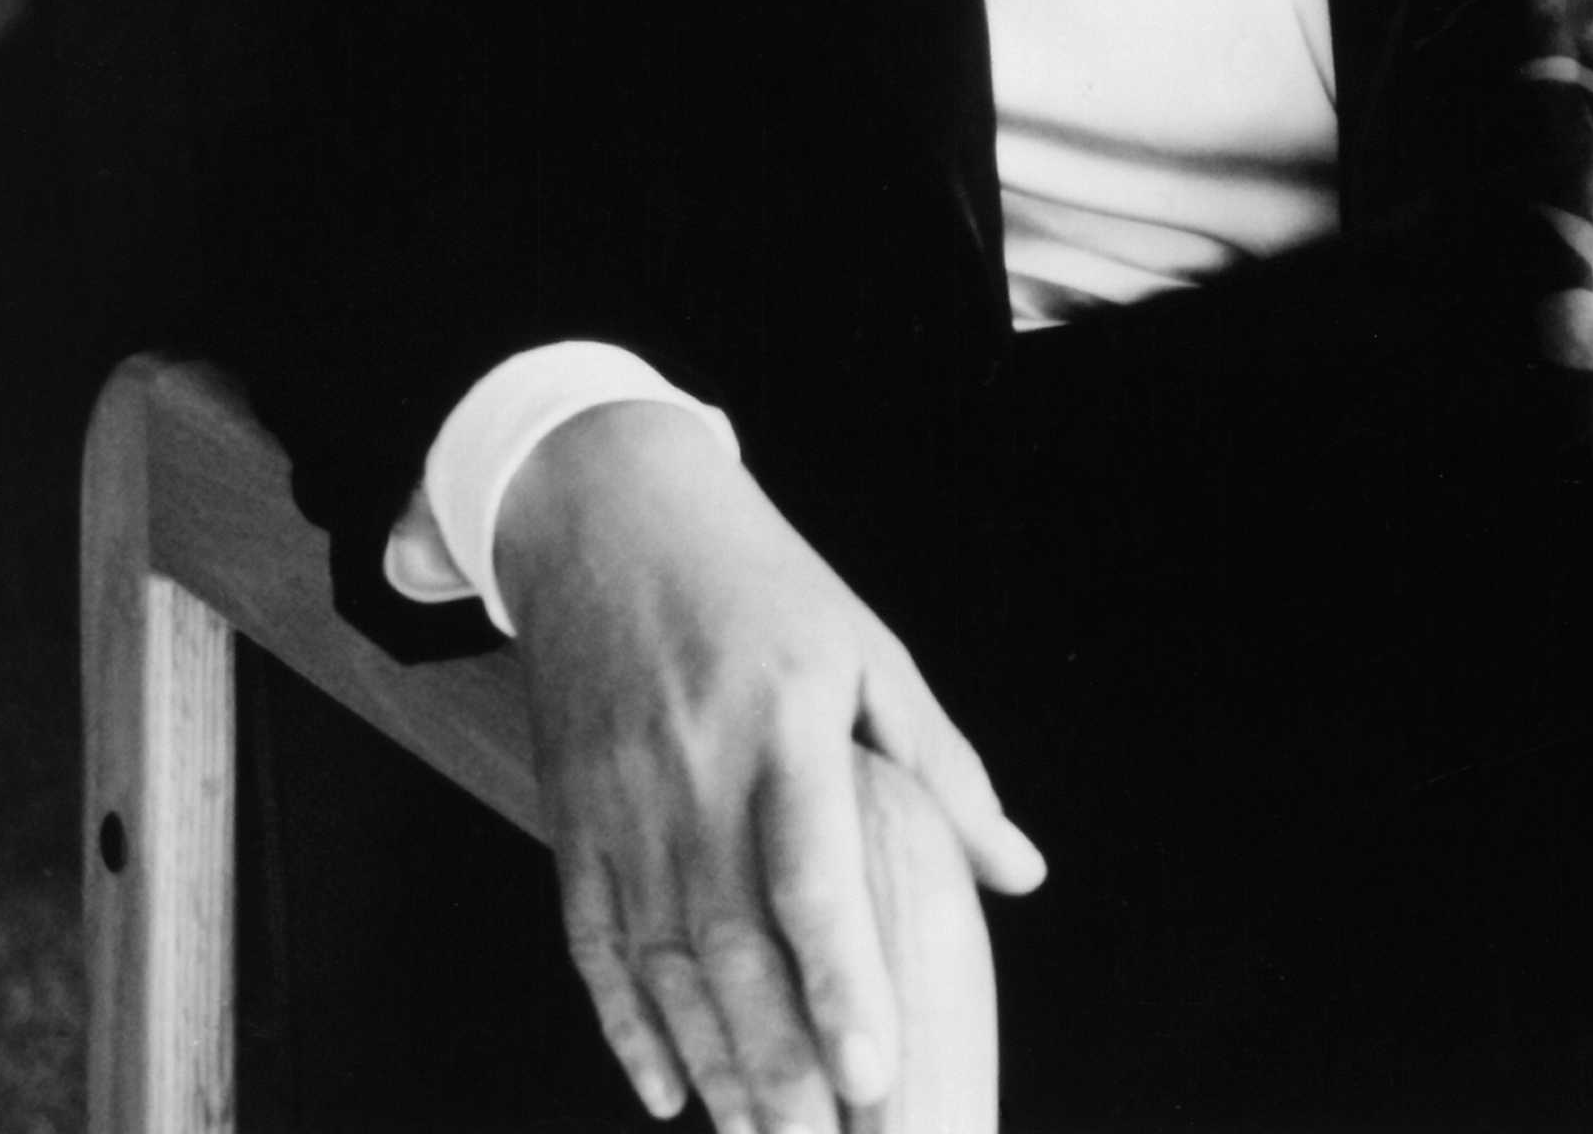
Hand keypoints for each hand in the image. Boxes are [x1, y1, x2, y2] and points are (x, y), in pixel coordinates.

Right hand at [496, 402, 1045, 1132]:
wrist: (607, 515)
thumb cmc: (759, 582)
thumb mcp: (865, 648)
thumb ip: (940, 767)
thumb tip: (1020, 872)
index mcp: (780, 721)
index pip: (809, 874)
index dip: (839, 980)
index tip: (875, 1070)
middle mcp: (692, 772)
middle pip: (731, 947)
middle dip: (779, 1066)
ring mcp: (621, 803)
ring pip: (664, 966)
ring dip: (715, 1069)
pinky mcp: (572, 821)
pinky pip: (594, 945)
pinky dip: (626, 1028)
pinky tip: (666, 1093)